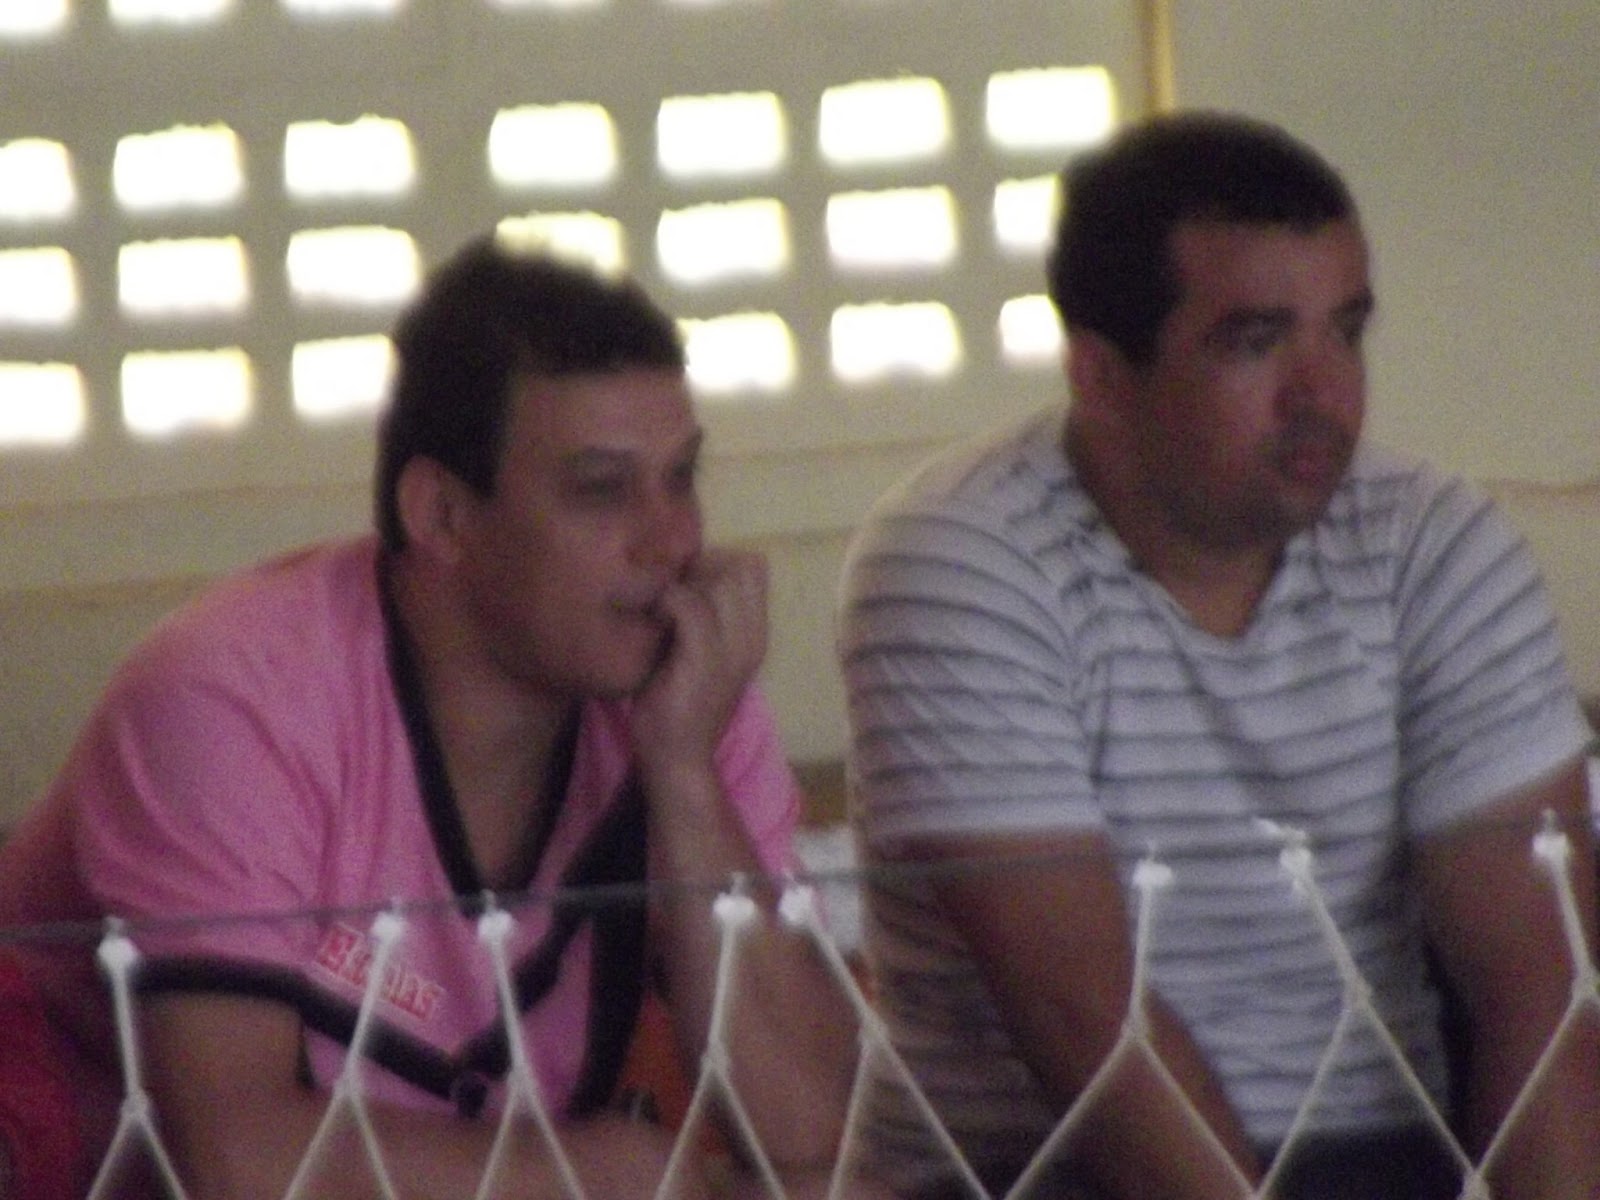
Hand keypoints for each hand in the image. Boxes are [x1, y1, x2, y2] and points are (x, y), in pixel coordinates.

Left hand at [631, 548, 768, 782]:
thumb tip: (684, 575)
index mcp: (755, 635)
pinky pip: (688, 605)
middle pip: (738, 567)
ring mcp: (731, 649)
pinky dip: (665, 602)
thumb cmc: (683, 705)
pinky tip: (652, 620)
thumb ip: (706, 619)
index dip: (718, 561)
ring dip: (681, 583)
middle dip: (698, 566)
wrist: (679, 758)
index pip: (754, 568)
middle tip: (669, 588)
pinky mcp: (702, 660)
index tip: (687, 578)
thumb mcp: (705, 656)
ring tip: (659, 605)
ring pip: (716, 581)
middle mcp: (752, 638)